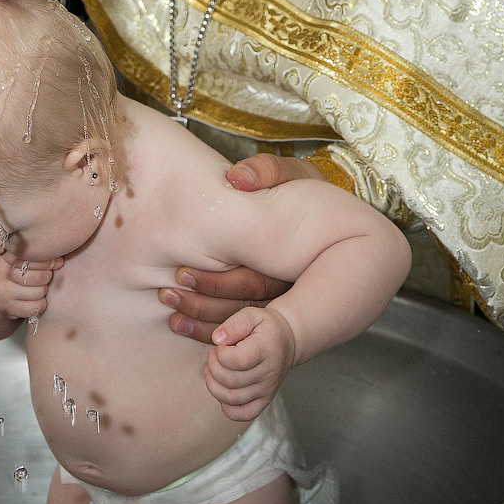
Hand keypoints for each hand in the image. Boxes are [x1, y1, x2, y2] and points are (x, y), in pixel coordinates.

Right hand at [0, 247, 64, 320]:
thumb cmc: (3, 269)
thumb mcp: (8, 255)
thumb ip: (29, 252)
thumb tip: (59, 260)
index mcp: (0, 257)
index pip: (30, 256)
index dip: (46, 260)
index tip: (52, 262)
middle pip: (39, 276)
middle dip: (47, 275)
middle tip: (44, 275)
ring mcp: (2, 294)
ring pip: (39, 292)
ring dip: (43, 290)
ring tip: (38, 286)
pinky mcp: (8, 309)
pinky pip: (35, 307)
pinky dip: (40, 304)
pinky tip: (34, 299)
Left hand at [159, 156, 308, 342]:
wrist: (336, 218)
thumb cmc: (308, 192)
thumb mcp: (297, 176)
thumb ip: (269, 171)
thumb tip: (238, 178)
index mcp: (293, 260)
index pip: (254, 281)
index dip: (216, 282)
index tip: (180, 274)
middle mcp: (291, 288)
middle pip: (246, 307)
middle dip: (204, 305)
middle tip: (167, 295)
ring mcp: (286, 303)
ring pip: (244, 323)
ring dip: (204, 322)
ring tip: (171, 318)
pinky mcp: (276, 311)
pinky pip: (244, 329)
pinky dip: (213, 332)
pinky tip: (184, 328)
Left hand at [205, 305, 296, 420]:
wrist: (287, 340)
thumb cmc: (266, 327)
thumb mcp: (251, 315)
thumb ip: (234, 324)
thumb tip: (217, 339)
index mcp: (266, 351)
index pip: (235, 361)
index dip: (220, 353)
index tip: (222, 345)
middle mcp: (268, 374)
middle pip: (229, 381)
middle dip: (213, 366)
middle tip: (214, 354)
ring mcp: (267, 390)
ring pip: (231, 398)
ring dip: (213, 384)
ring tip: (213, 369)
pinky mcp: (264, 400)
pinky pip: (242, 414)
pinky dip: (226, 406)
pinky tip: (222, 388)